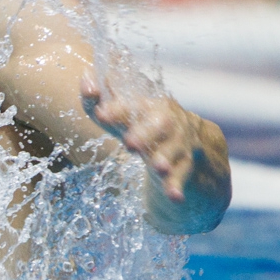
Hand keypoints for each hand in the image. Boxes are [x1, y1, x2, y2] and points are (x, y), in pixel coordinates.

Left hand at [81, 74, 197, 199]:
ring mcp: (181, 142)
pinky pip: (184, 175)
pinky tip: (174, 196)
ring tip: (158, 167)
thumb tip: (86, 82)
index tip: (101, 114)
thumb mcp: (123, 114)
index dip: (117, 109)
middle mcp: (168, 121)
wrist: (193, 141)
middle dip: (145, 133)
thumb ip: (99, 100)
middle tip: (129, 144)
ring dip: (165, 158)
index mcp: (149, 105)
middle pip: (160, 123)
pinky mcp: (188, 164)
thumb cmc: (145, 125)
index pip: (132, 104)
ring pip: (175, 149)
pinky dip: (178, 185)